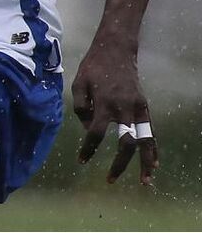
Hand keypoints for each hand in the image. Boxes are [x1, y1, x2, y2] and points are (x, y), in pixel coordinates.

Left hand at [72, 43, 158, 184]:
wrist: (116, 50)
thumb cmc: (93, 67)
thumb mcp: (78, 83)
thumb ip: (81, 108)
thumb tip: (89, 129)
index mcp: (104, 103)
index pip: (96, 133)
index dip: (89, 149)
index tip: (82, 160)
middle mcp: (124, 108)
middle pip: (125, 143)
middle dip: (119, 164)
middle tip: (109, 179)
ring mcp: (137, 107)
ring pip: (145, 140)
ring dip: (144, 162)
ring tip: (144, 181)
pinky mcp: (144, 106)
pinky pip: (151, 131)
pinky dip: (153, 148)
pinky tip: (154, 163)